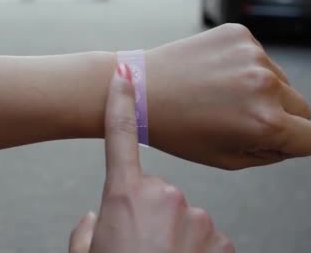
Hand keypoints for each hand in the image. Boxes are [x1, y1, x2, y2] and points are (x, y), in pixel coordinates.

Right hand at [69, 66, 233, 252]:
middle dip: (149, 213)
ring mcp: (197, 218)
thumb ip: (87, 231)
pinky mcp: (223, 241)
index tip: (123, 74)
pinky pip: (206, 238)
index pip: (119, 138)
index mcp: (124, 195)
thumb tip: (95, 217)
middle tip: (138, 245)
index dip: (120, 103)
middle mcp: (164, 197)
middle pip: (156, 192)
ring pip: (183, 216)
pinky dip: (196, 252)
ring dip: (174, 235)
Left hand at [145, 23, 310, 168]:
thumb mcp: (226, 158)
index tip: (270, 140)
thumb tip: (295, 137)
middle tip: (238, 119)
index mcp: (265, 122)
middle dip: (280, 117)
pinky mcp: (239, 33)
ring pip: (280, 80)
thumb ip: (270, 152)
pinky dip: (243, 67)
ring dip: (261, 90)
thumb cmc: (176, 129)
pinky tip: (212, 75)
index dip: (291, 143)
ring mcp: (252, 54)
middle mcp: (265, 84)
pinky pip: (258, 57)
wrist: (139, 88)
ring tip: (218, 96)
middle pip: (302, 107)